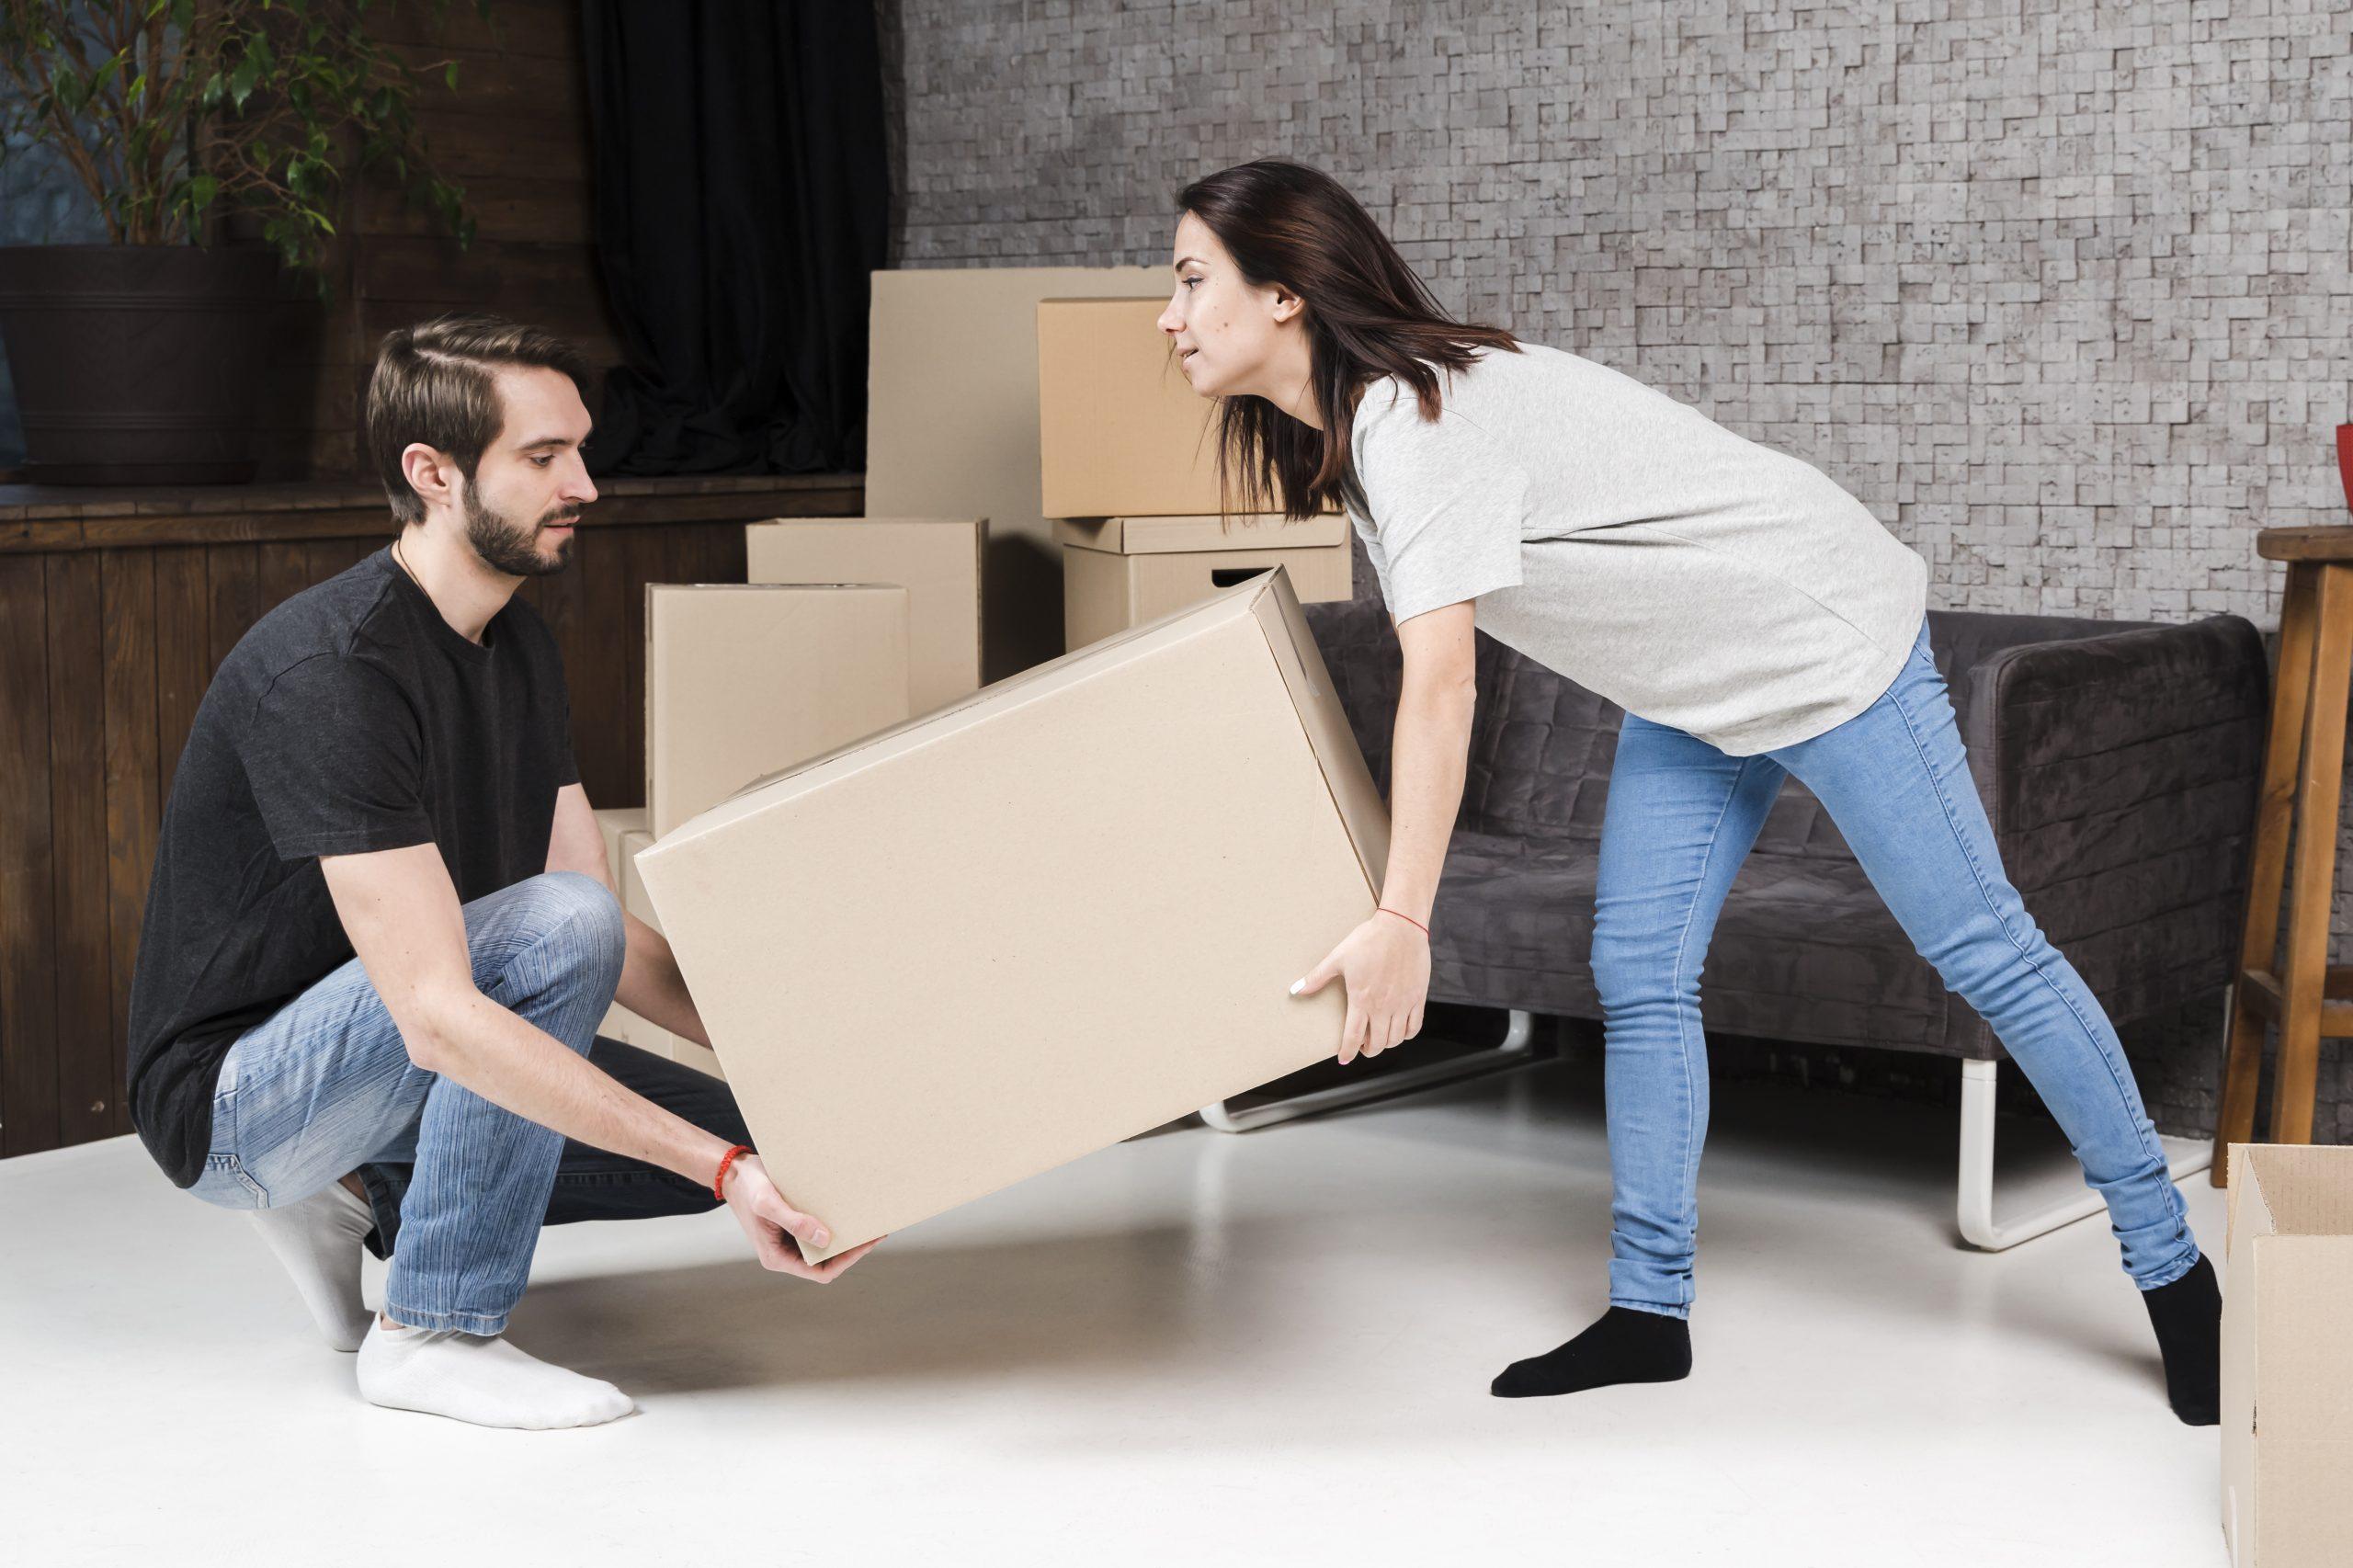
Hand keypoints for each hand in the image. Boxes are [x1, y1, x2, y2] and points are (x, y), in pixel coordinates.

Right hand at [718, 1152, 881, 1281]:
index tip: (865, 1244)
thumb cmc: (748, 1188)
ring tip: (867, 1222)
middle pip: (826, 1261)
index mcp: (777, 1257)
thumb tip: (825, 1239)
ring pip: (824, 1246)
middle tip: (876, 1231)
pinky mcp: (794, 1224)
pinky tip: (849, 1211)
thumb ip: (795, 1222)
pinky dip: (835, 1223)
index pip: (820, 1272)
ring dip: (845, 1236)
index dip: (846, 1261)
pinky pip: (819, 1230)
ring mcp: (790, 1239)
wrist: (735, 1172)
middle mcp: (786, 1252)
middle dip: (851, 1249)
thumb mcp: (769, 1203)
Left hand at [1290, 910, 1430, 1063]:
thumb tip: (1296, 989)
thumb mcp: (1338, 958)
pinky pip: (1414, 1027)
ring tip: (1378, 1037)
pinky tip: (1399, 1030)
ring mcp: (1402, 1004)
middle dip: (1367, 1051)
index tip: (1344, 1058)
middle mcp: (1383, 1006)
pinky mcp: (1417, 998)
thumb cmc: (1369, 940)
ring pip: (1396, 1039)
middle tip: (1362, 1046)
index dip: (1347, 1053)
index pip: (1353, 1037)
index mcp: (1362, 1000)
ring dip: (1385, 1044)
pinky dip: (1406, 1034)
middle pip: (1376, 1044)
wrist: (1400, 927)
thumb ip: (1317, 977)